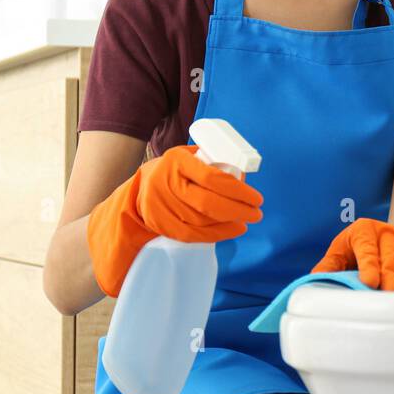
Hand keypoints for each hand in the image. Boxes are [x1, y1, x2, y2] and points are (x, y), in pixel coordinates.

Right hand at [87, 144, 263, 297]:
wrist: (136, 194)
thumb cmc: (172, 174)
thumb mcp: (185, 159)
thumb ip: (208, 162)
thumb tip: (242, 174)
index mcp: (176, 160)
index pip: (212, 177)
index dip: (237, 190)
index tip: (256, 197)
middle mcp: (165, 182)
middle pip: (208, 202)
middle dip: (238, 209)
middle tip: (256, 212)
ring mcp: (159, 205)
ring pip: (201, 219)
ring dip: (230, 222)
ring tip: (246, 219)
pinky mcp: (159, 223)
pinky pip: (192, 233)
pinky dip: (216, 234)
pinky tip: (232, 230)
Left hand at [311, 218, 393, 291]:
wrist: (382, 234)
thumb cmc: (354, 248)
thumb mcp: (339, 252)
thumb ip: (328, 266)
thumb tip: (315, 282)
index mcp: (364, 230)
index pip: (367, 250)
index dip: (369, 266)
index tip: (369, 283)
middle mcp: (387, 232)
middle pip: (391, 261)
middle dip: (389, 281)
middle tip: (386, 300)